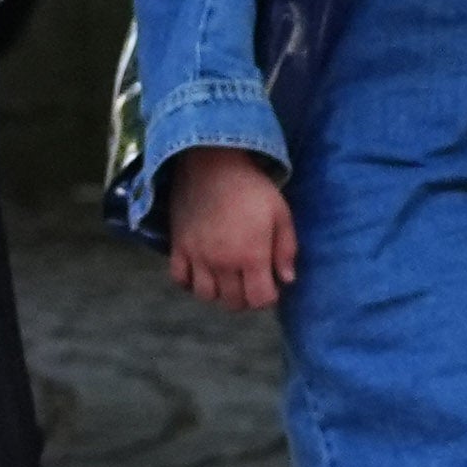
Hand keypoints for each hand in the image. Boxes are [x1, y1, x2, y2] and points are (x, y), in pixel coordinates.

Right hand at [162, 147, 295, 310]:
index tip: (271, 284)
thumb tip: (287, 279)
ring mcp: (197, 256)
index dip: (269, 296)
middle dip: (246, 297)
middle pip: (233, 302)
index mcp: (251, 255)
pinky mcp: (179, 247)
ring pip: (206, 296)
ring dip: (219, 292)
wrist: (211, 165)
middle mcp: (222, 262)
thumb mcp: (281, 214)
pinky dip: (190, 282)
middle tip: (251, 281)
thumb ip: (286, 250)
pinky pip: (179, 279)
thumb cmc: (252, 188)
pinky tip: (202, 271)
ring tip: (227, 278)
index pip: (260, 299)